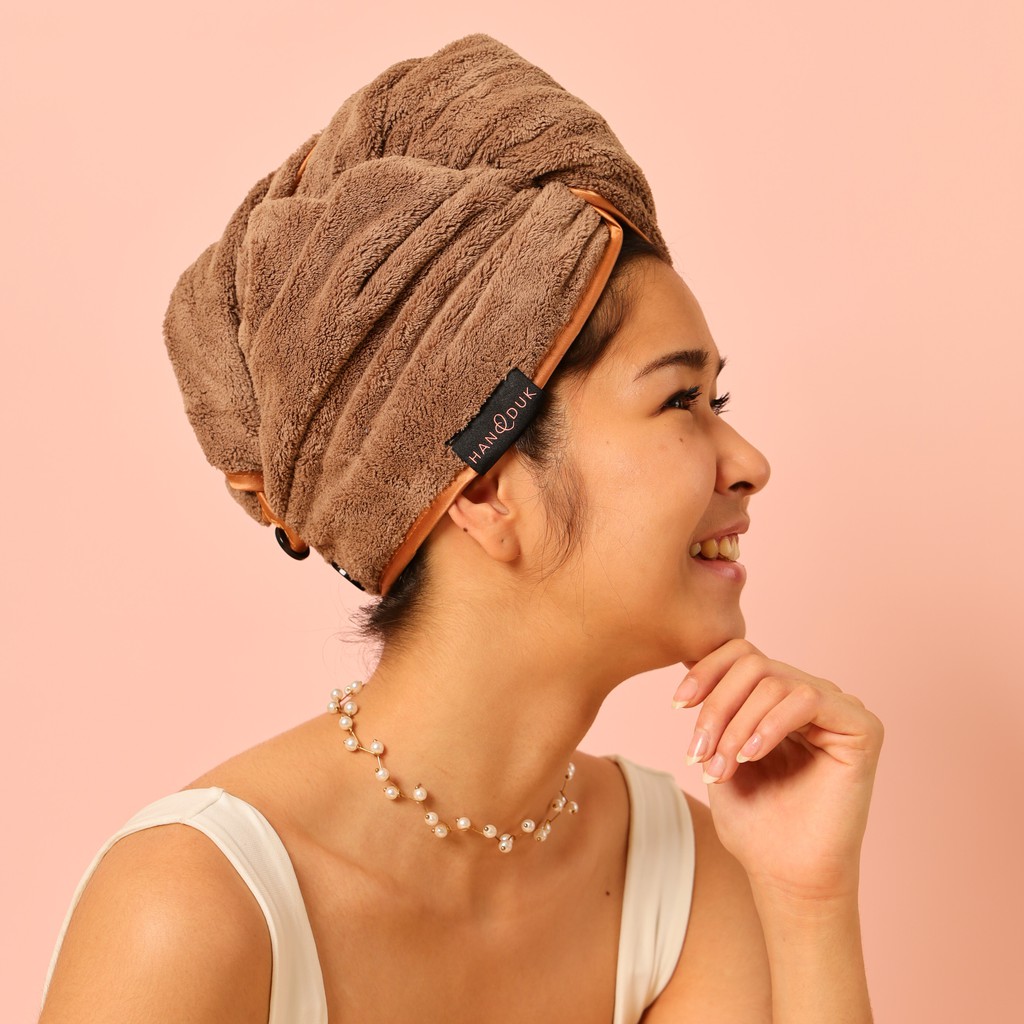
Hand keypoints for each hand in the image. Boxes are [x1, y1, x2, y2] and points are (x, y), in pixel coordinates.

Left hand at [673, 638, 883, 899]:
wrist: (786, 875)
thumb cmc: (754, 823)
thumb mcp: (718, 754)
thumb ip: (714, 710)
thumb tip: (688, 665)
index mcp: (778, 700)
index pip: (741, 655)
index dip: (706, 672)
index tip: (677, 705)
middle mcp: (810, 698)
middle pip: (753, 664)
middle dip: (717, 707)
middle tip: (697, 753)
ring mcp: (838, 709)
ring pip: (775, 682)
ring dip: (737, 725)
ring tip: (722, 766)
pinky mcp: (862, 728)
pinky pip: (809, 699)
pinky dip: (771, 724)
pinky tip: (752, 756)